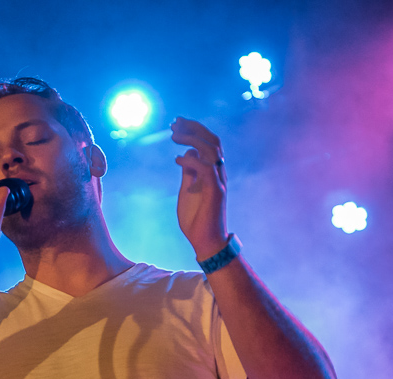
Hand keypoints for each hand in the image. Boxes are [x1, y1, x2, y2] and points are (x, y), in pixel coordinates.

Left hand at [171, 117, 228, 260]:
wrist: (206, 242)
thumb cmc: (197, 218)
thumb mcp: (188, 190)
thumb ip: (189, 172)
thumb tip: (187, 153)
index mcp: (213, 171)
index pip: (208, 142)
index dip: (194, 129)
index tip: (176, 123)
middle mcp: (219, 173)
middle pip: (212, 141)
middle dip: (193, 128)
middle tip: (174, 122)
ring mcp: (219, 182)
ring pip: (212, 151)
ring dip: (192, 139)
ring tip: (173, 136)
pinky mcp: (216, 193)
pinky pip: (206, 170)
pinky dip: (192, 162)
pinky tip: (177, 160)